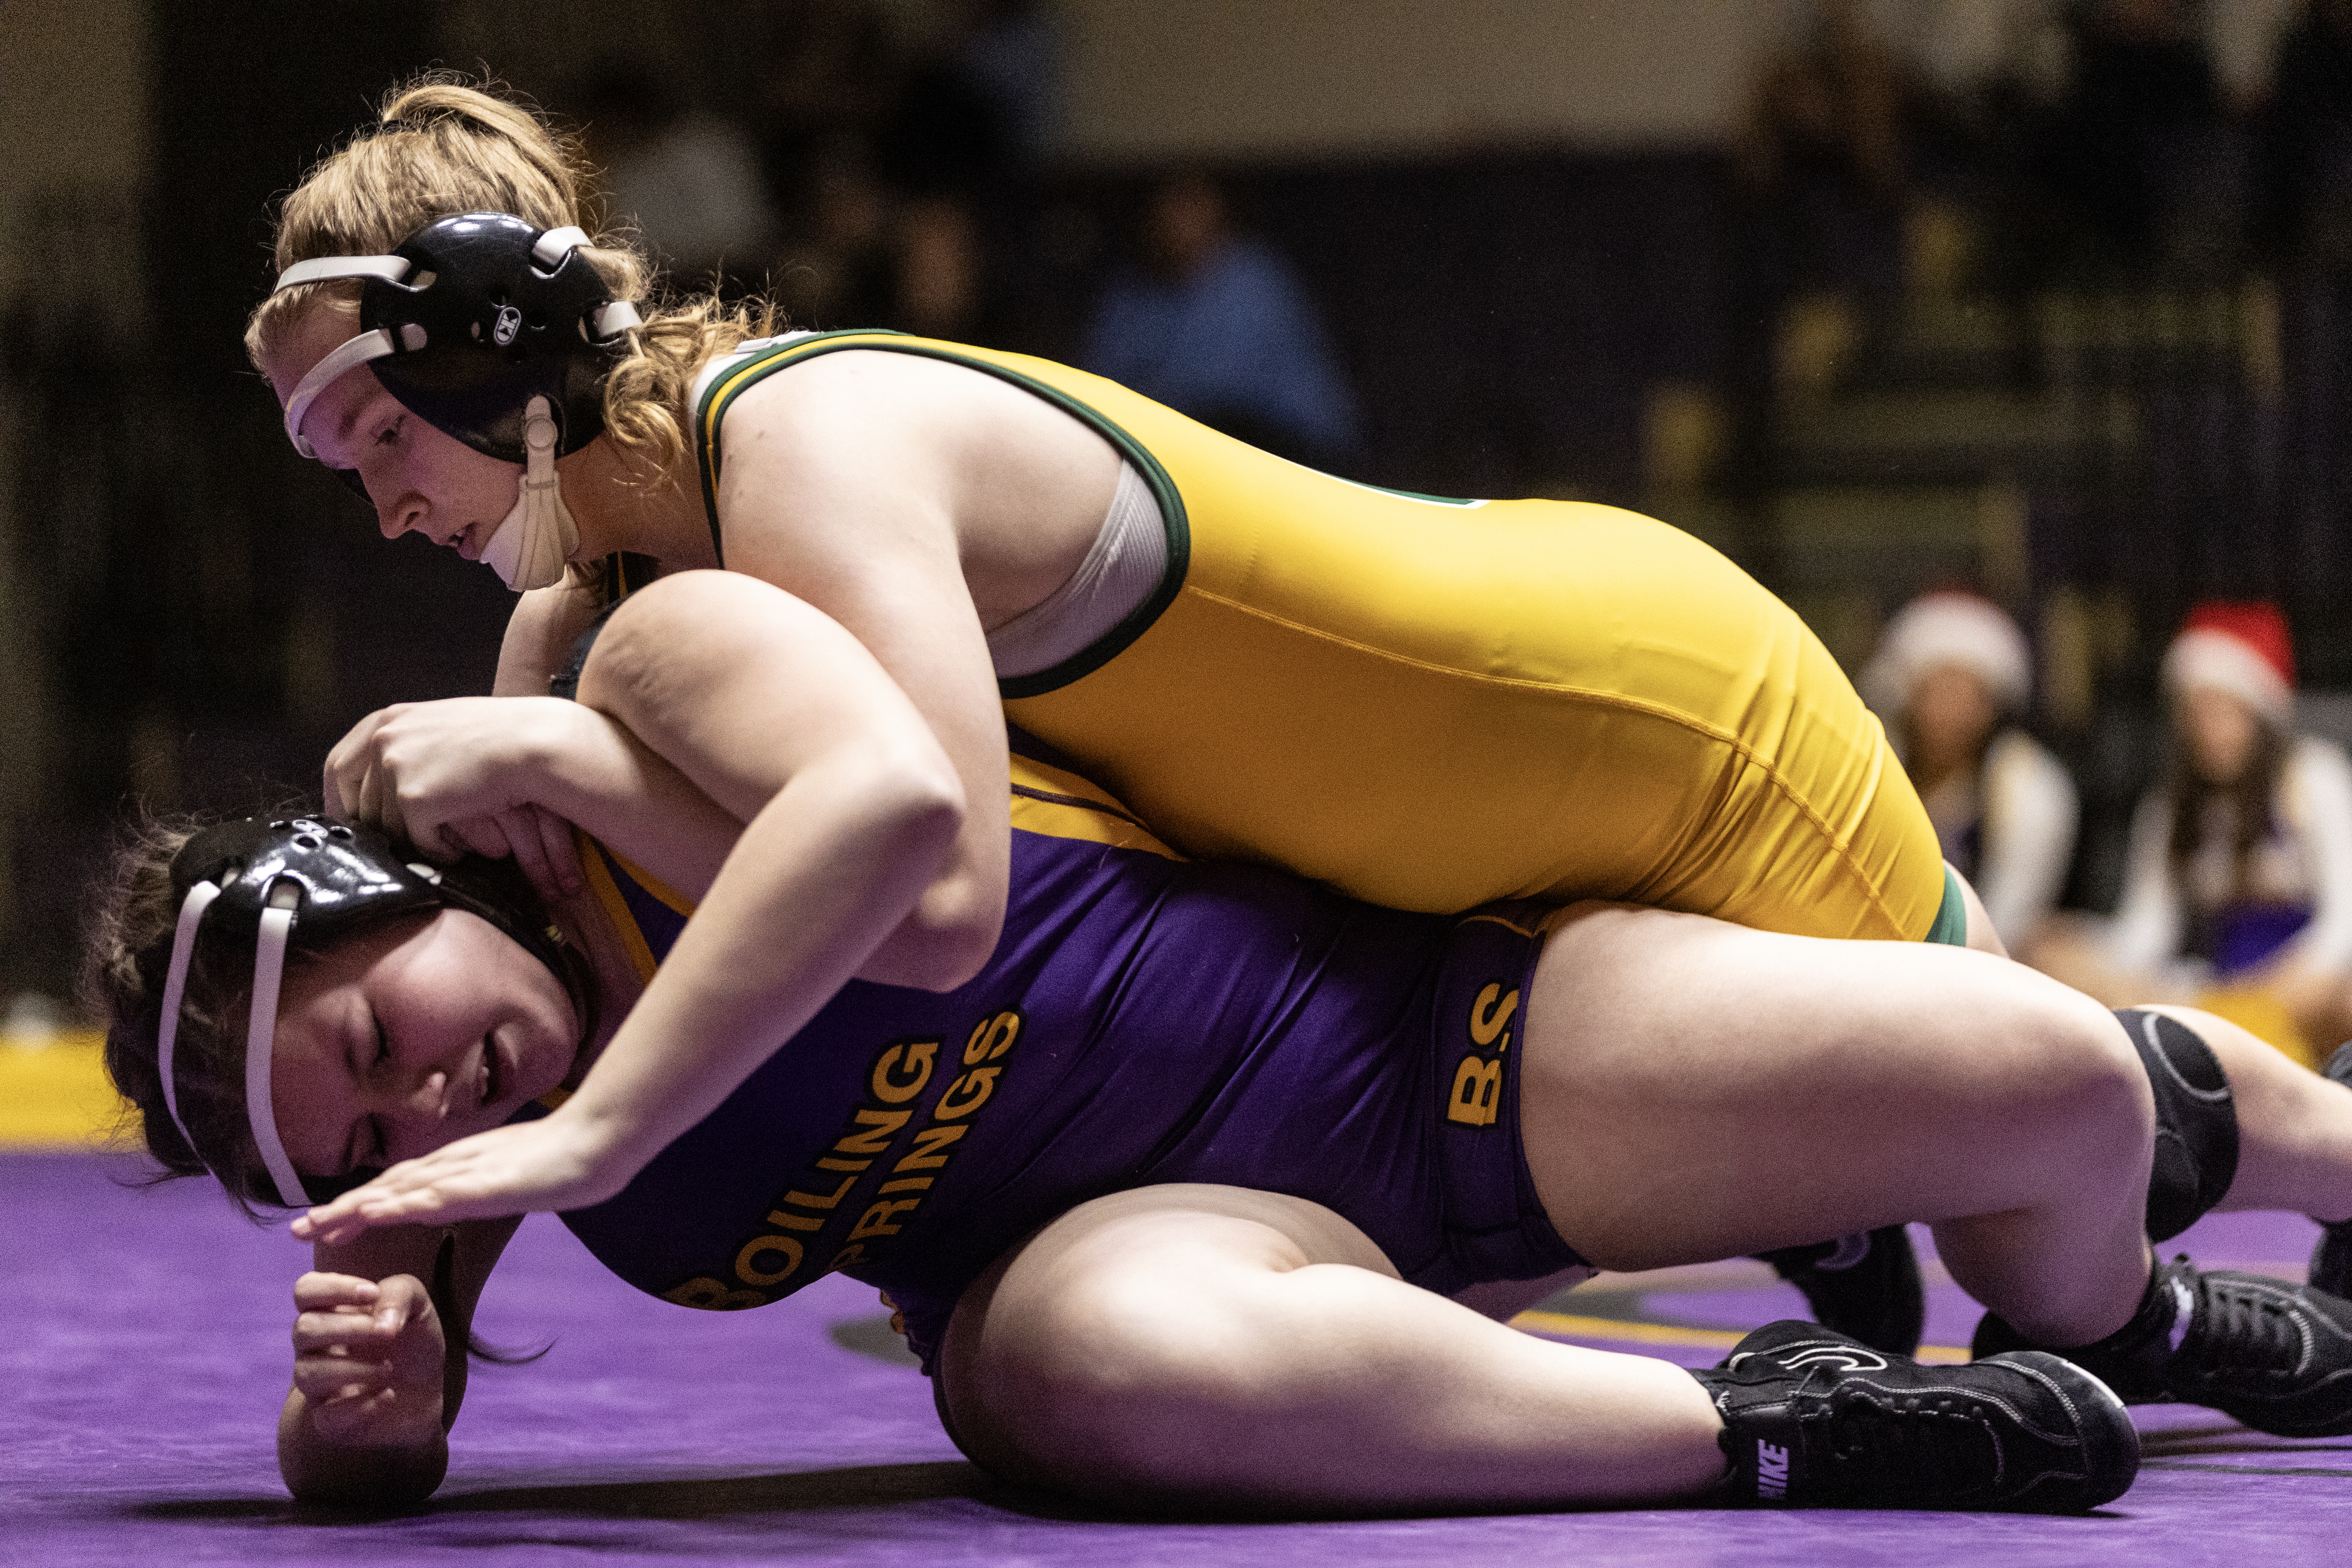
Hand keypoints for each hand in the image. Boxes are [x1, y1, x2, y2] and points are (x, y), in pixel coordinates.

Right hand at [290, 1271, 444, 1446]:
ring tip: (389, 1368)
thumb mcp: (418, 1307)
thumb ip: (400, 1294)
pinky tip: (388, 1396)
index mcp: (331, 1312)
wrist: (428, 1393)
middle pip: (303, 1329)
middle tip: (386, 1334)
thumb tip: (381, 1324)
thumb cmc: (413, 1342)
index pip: (305, 1290)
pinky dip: (365, 1406)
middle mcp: (315, 1347)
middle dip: (350, 1328)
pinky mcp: (328, 1421)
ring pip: (308, 1374)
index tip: (372, 1293)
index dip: (332, 1288)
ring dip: (356, 1369)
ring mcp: (317, 1386)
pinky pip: (328, 1416)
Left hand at [293, 1113, 631, 1245]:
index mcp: (459, 1169)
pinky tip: (372, 1214)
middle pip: (386, 1188)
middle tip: (297, 1230)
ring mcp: (467, 1174)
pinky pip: (432, 1196)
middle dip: (341, 1210)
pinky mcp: (483, 1183)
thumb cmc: (565, 1158)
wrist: (597, 1141)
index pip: (399, 1187)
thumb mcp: (514, 1177)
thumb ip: (486, 1185)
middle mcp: (454, 1167)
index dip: (360, 1204)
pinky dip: (398, 1204)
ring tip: (315, 1226)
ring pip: (398, 1191)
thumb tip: (465, 1198)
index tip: (325, 1223)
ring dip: (354, 1208)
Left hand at [323, 697, 585, 900]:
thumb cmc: (501, 736)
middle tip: (406, 842)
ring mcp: (396, 768)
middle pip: (360, 803)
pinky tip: (461, 842)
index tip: (350, 821)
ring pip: (389, 827)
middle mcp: (384, 740)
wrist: (532, 742)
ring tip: (449, 834)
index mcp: (388, 720)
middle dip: (381, 829)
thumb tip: (387, 783)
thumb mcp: (441, 726)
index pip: (339, 765)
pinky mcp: (414, 799)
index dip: (340, 799)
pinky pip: (418, 841)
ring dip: (417, 839)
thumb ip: (408, 745)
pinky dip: (440, 849)